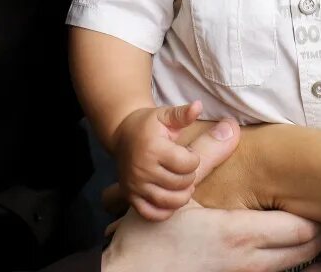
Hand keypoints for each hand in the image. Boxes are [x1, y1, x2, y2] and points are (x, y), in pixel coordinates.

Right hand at [103, 122, 320, 271]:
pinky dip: (287, 264)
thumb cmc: (150, 236)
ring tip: (316, 229)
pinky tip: (288, 251)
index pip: (299, 230)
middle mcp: (247, 262)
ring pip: (291, 268)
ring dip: (307, 251)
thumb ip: (206, 156)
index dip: (319, 216)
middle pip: (304, 252)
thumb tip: (229, 126)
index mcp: (238, 235)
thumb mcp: (178, 191)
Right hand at [113, 101, 203, 220]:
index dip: (193, 159)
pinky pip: (152, 214)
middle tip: (184, 168)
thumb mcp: (165, 115)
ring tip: (181, 183)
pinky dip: (165, 211)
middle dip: (189, 176)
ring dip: (182, 194)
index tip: (188, 153)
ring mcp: (135, 185)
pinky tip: (170, 199)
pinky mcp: (130, 197)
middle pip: (181, 183)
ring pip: (170, 201)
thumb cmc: (148, 125)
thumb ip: (183, 114)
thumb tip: (198, 106)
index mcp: (153, 148)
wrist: (122, 135)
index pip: (188, 164)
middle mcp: (142, 169)